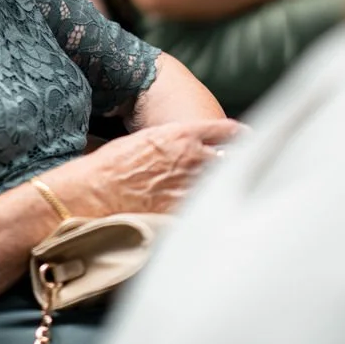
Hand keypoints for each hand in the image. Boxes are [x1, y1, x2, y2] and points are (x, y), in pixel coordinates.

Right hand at [79, 119, 239, 214]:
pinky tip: (214, 213)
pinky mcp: (183, 209)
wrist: (96, 190)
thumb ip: (171, 143)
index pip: (224, 130)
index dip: (239, 135)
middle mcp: (191, 157)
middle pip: (230, 158)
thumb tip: (183, 150)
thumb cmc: (112, 164)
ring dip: (227, 185)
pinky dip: (211, 208)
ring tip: (233, 190)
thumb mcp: (145, 141)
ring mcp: (189, 185)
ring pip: (222, 183)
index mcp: (181, 134)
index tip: (248, 138)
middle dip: (238, 161)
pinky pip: (206, 207)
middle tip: (247, 166)